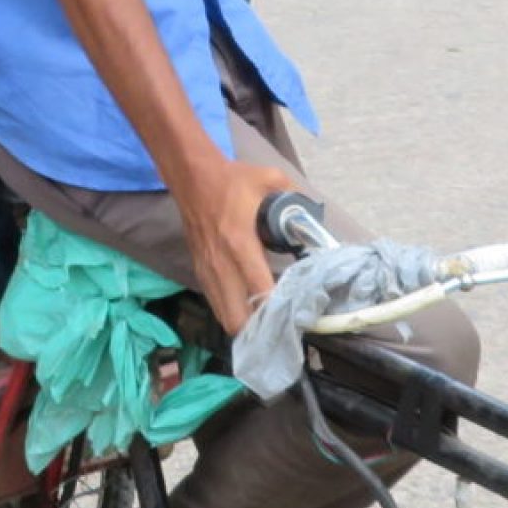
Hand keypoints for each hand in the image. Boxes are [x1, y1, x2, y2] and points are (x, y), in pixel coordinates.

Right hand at [172, 153, 305, 336]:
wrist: (191, 176)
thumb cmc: (231, 180)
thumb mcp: (269, 179)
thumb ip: (296, 194)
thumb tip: (316, 213)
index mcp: (240, 243)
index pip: (258, 290)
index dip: (275, 310)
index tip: (295, 318)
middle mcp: (221, 264)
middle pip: (236, 316)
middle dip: (258, 330)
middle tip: (279, 330)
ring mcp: (207, 270)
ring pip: (223, 315)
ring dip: (243, 326)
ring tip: (265, 329)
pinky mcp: (199, 271)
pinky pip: (214, 303)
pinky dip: (230, 313)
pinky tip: (245, 313)